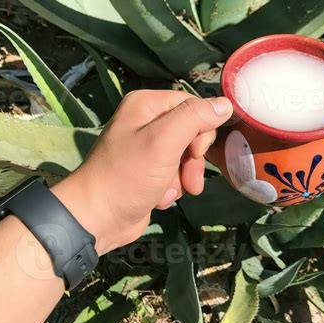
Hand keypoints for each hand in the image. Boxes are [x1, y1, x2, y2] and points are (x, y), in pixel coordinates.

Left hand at [51, 90, 232, 254]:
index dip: (202, 129)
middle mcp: (146, 120)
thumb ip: (194, 118)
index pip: (193, 105)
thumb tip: (226, 104)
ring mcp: (147, 146)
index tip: (197, 152)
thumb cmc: (129, 175)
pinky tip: (160, 198)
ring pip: (186, 155)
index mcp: (147, 104)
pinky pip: (175, 172)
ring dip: (183, 176)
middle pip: (192, 131)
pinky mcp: (148, 170)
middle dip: (193, 159)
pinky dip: (172, 186)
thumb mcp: (164, 141)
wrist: (97, 218)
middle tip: (188, 179)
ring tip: (169, 192)